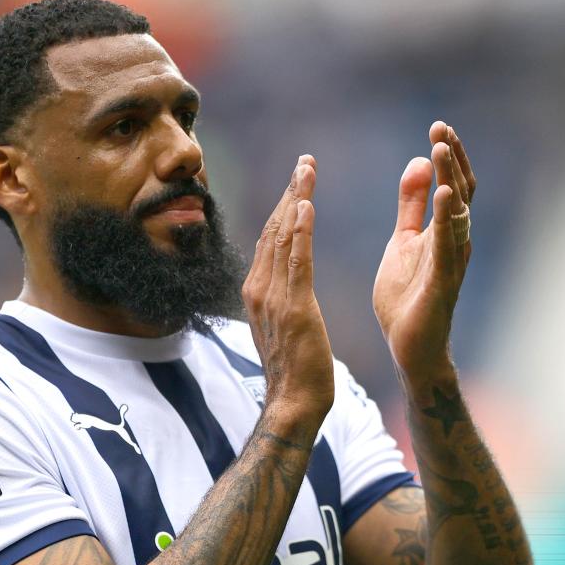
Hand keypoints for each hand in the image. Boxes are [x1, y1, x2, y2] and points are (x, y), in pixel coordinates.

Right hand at [242, 155, 334, 433]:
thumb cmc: (295, 369)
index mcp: (257, 291)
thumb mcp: (282, 325)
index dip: (284, 205)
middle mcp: (259, 289)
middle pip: (274, 229)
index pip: (271, 238)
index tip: (297, 178)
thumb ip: (280, 298)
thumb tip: (282, 282)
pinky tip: (306, 205)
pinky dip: (300, 231)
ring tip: (306, 169)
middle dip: (290, 191)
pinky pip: (297, 262)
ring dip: (296, 199)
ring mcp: (274, 298)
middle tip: (305, 161)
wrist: (293, 403)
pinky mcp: (295, 309)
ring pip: (284, 238)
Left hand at [372, 122, 475, 378]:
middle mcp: (455, 241)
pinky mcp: (444, 281)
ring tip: (441, 148)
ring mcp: (452, 260)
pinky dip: (449, 218)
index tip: (438, 127)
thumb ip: (411, 206)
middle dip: (451, 159)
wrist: (409, 348)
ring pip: (458, 212)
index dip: (448, 156)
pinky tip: (446, 194)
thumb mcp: (403, 241)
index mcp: (444, 230)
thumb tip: (419, 162)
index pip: (453, 184)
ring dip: (451, 178)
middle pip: (461, 191)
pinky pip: (448, 245)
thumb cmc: (408, 298)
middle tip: (440, 128)